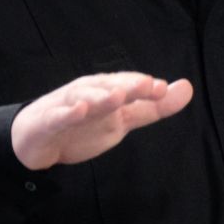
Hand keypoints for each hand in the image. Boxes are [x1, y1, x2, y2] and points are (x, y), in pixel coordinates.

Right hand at [10, 72, 193, 170]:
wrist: (37, 139)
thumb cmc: (83, 123)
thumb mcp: (123, 119)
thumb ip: (153, 107)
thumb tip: (186, 88)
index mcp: (107, 90)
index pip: (128, 84)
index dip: (145, 87)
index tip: (164, 89)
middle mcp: (88, 92)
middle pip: (109, 86)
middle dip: (128, 85)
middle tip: (148, 86)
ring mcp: (67, 105)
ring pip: (84, 97)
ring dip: (101, 95)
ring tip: (117, 96)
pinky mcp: (48, 121)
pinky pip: (58, 116)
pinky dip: (67, 113)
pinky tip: (79, 111)